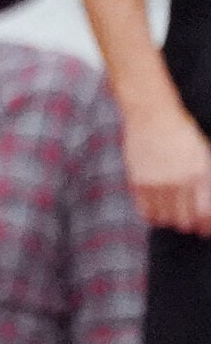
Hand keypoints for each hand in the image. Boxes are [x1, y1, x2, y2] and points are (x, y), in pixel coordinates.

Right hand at [122, 96, 210, 232]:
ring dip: (170, 220)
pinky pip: (145, 210)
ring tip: (171, 216)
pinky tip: (156, 210)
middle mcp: (179, 181)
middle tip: (187, 222)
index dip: (206, 226)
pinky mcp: (138, 180)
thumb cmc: (182, 132)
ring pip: (164, 218)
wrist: (152, 113)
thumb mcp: (203, 154)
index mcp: (200, 174)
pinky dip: (152, 215)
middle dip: (188, 224)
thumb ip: (207, 180)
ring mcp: (157, 181)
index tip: (205, 229)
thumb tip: (205, 205)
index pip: (205, 213)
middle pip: (184, 220)